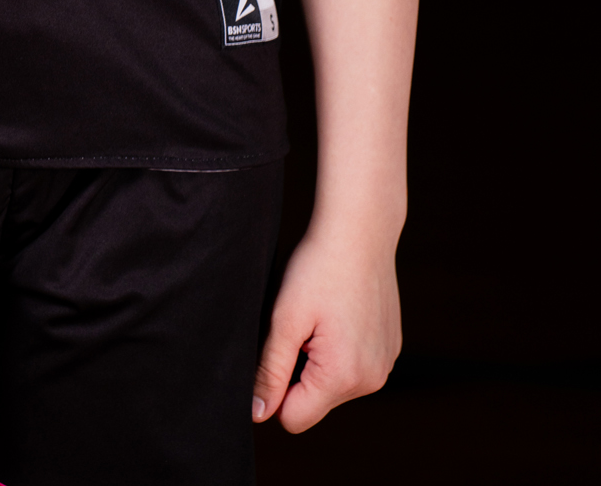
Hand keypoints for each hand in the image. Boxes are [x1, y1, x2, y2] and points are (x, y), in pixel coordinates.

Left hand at [252, 223, 401, 432]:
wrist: (360, 230)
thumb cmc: (318, 269)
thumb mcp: (285, 318)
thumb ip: (270, 371)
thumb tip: (258, 414)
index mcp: (344, 376)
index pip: (294, 418)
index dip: (274, 390)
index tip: (275, 350)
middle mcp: (372, 380)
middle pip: (315, 401)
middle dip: (298, 372)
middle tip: (299, 325)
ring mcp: (386, 364)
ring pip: (335, 384)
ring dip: (319, 360)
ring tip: (320, 315)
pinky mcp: (391, 348)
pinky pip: (355, 365)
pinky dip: (341, 348)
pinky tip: (339, 311)